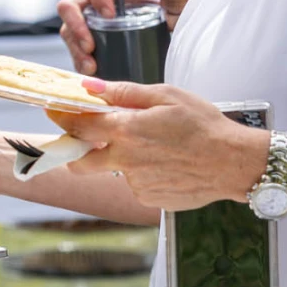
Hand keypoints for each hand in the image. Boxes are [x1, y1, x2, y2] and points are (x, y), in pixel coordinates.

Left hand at [48, 79, 264, 210]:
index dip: (61, 118)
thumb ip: (124, 92)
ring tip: (156, 148)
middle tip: (86, 140)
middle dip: (75, 151)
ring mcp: (137, 184)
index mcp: (126, 130)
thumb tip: (89, 87)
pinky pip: (137, 184)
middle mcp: (125, 161)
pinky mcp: (150, 199)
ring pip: (115, 171)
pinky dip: (145, 174)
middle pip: (80, 161)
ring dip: (122, 160)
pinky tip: (168, 164)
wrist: (234, 163)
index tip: (52, 112)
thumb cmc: (204, 124)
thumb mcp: (166, 96)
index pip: (78, 126)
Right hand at [58, 0, 155, 74]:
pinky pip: (72, 46)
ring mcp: (78, 15)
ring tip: (90, 66)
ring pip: (66, 29)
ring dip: (76, 49)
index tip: (110, 16)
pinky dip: (79, 59)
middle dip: (77, 28)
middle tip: (90, 47)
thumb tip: (164, 8)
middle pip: (69, 7)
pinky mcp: (78, 33)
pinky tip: (90, 71)